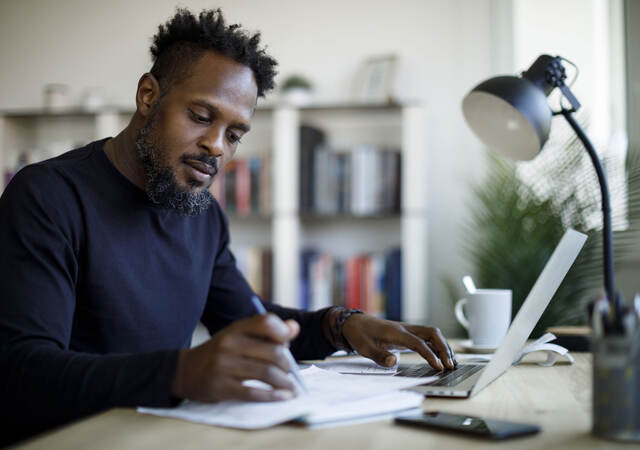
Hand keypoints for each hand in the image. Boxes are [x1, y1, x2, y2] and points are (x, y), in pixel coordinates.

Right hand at [171, 314, 299, 401]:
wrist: (184, 371)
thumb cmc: (220, 352)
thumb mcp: (238, 336)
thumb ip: (266, 332)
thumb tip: (294, 328)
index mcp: (236, 328)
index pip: (266, 322)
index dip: (282, 332)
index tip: (288, 344)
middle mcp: (230, 344)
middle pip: (273, 352)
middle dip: (288, 365)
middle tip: (291, 373)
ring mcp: (224, 366)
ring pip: (266, 373)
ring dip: (285, 383)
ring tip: (291, 388)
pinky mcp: (221, 387)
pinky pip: (253, 393)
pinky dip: (273, 396)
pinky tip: (282, 397)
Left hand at [341, 314, 455, 369]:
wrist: (355, 323)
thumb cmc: (360, 335)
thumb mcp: (364, 348)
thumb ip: (379, 356)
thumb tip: (394, 362)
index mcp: (395, 332)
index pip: (418, 342)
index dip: (430, 354)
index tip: (438, 366)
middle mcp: (405, 328)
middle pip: (432, 333)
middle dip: (443, 348)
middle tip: (450, 365)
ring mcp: (408, 330)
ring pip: (432, 334)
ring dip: (443, 346)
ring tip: (451, 363)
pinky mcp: (408, 333)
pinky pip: (427, 337)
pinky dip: (437, 345)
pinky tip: (442, 357)